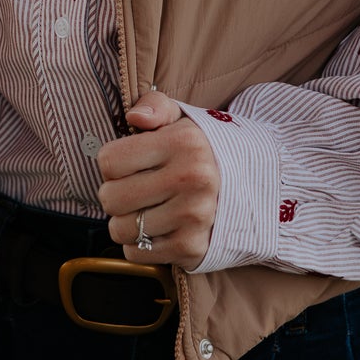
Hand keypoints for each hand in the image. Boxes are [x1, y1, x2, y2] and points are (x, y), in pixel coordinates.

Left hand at [96, 92, 219, 270]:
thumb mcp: (182, 118)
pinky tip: (160, 228)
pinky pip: (137, 253)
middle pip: (110, 198)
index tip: (132, 164)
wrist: (250, 187)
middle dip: (116, 193)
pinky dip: (141, 244)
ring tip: (149, 209)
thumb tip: (134, 117)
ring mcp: (194, 217)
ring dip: (127, 221)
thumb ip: (154, 105)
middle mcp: (191, 179)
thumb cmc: (201, 151)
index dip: (113, 163)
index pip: (109, 161)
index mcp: (184, 142)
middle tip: (137, 189)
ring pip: (120, 230)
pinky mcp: (193, 248)